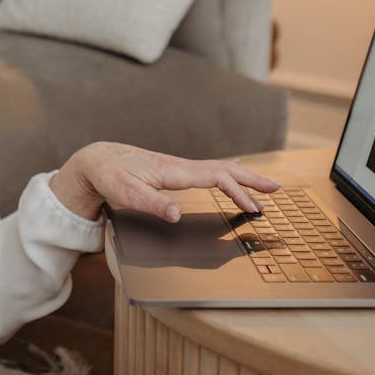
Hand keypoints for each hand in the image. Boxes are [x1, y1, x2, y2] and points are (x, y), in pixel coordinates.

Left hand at [50, 142, 281, 221]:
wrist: (97, 160)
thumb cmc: (111, 177)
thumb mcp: (127, 194)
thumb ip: (153, 204)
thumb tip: (177, 214)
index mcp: (174, 171)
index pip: (215, 178)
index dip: (238, 192)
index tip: (254, 206)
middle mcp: (180, 165)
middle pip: (224, 170)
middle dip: (252, 180)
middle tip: (277, 188)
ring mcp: (179, 166)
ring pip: (219, 169)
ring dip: (244, 176)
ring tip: (264, 183)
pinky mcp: (175, 169)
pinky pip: (209, 169)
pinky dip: (228, 171)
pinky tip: (233, 170)